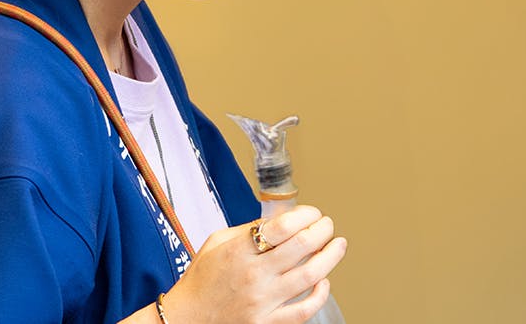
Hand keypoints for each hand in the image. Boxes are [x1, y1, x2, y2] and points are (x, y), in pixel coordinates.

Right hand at [161, 205, 346, 323]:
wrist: (188, 318)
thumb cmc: (202, 279)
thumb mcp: (216, 242)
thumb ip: (248, 230)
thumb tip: (281, 219)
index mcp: (238, 251)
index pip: (282, 226)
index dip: (305, 215)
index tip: (311, 212)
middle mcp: (253, 275)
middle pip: (302, 246)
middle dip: (322, 230)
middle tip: (327, 224)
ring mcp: (262, 302)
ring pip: (311, 275)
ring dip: (330, 256)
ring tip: (337, 245)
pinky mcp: (268, 323)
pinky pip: (305, 310)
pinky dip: (320, 294)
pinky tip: (323, 281)